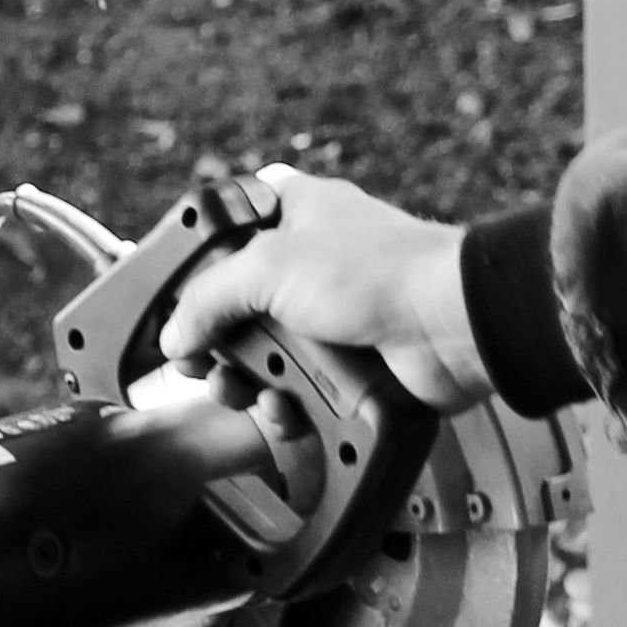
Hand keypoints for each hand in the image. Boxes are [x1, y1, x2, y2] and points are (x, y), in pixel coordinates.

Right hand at [158, 167, 489, 408]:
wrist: (451, 327)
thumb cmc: (379, 272)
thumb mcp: (268, 267)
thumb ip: (208, 298)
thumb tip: (175, 336)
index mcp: (295, 214)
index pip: (228, 233)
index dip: (197, 272)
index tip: (177, 308)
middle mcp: (314, 262)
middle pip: (240, 307)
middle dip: (217, 345)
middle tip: (203, 366)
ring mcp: (335, 317)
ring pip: (268, 358)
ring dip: (249, 384)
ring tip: (242, 395)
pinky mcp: (353, 364)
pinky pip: (303, 392)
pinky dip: (288, 408)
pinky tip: (284, 412)